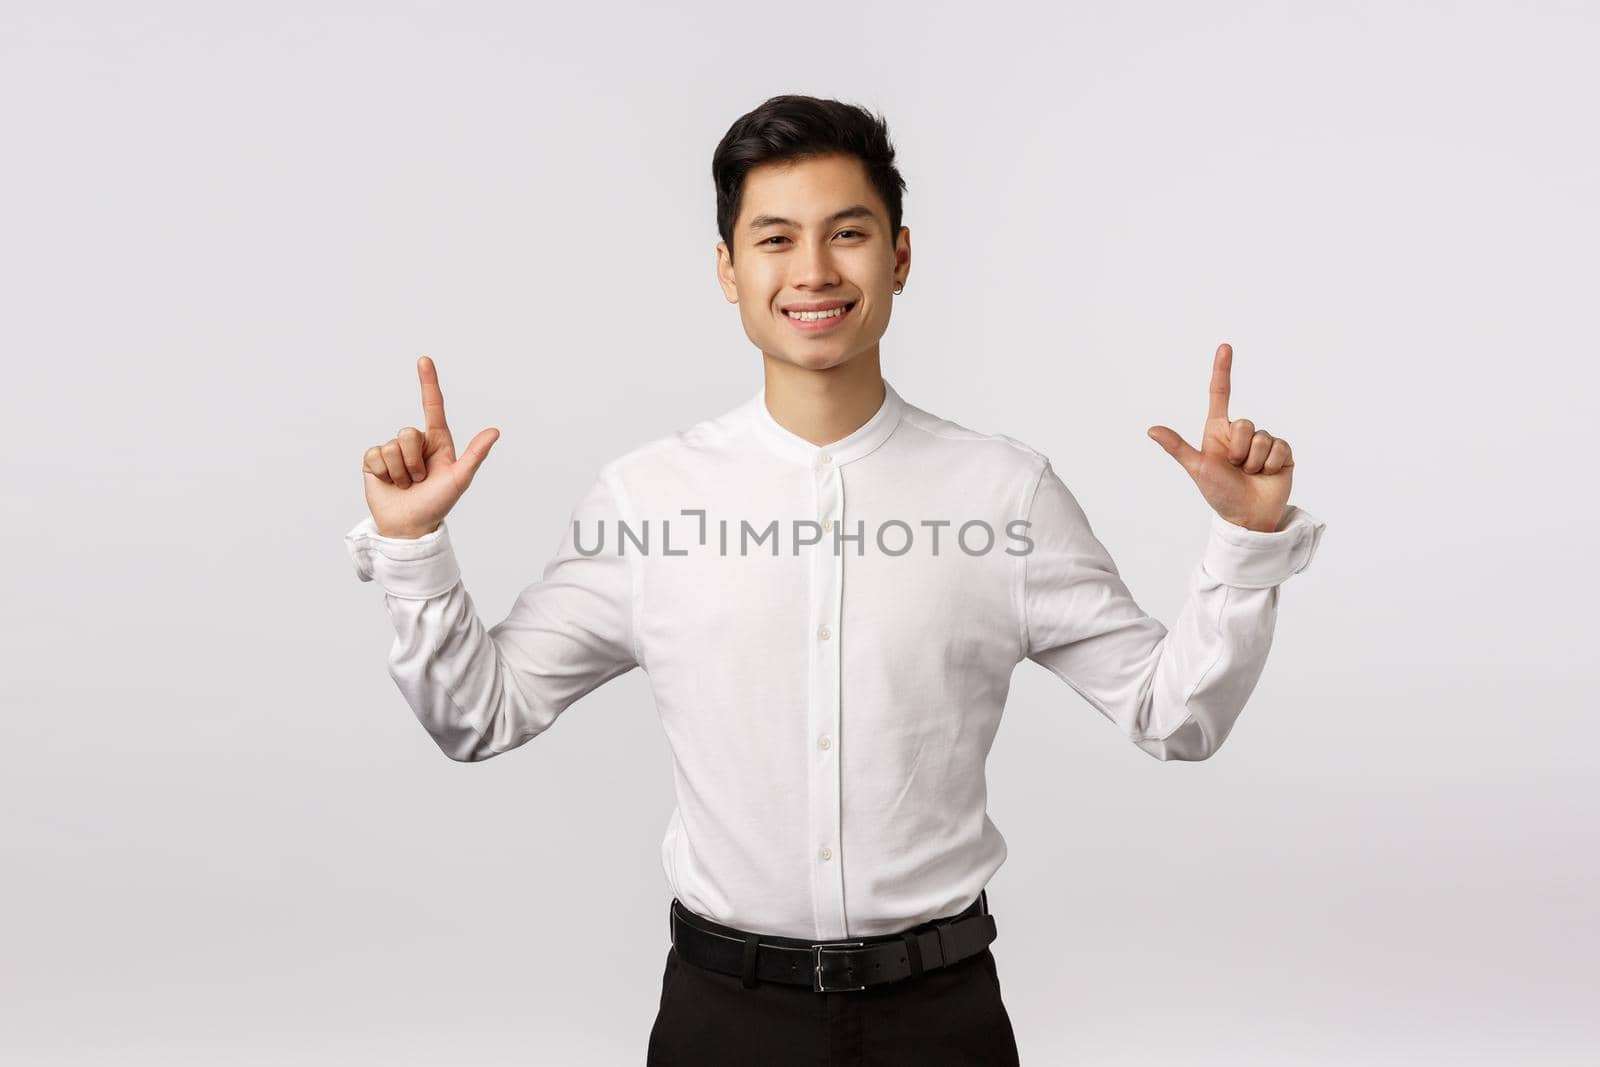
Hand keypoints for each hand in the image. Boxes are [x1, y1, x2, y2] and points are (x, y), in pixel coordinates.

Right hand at [360, 355, 499, 538]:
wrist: (409, 527)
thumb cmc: (437, 503)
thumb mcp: (460, 479)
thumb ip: (475, 454)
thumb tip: (495, 431)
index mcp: (437, 442)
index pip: (433, 407)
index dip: (428, 382)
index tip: (424, 360)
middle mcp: (415, 443)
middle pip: (408, 432)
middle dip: (414, 462)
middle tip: (420, 480)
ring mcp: (393, 451)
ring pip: (392, 446)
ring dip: (400, 471)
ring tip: (406, 485)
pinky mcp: (374, 461)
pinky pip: (375, 455)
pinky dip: (383, 473)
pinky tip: (389, 483)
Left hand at [1146, 343, 1293, 532]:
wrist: (1248, 517)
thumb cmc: (1219, 494)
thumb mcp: (1197, 469)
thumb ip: (1177, 448)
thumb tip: (1151, 430)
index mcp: (1218, 431)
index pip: (1220, 395)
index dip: (1222, 370)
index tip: (1224, 346)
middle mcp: (1240, 433)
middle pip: (1244, 423)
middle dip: (1239, 450)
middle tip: (1235, 468)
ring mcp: (1262, 441)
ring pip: (1261, 437)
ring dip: (1254, 461)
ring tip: (1249, 475)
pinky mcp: (1282, 452)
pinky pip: (1279, 448)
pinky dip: (1271, 465)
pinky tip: (1266, 475)